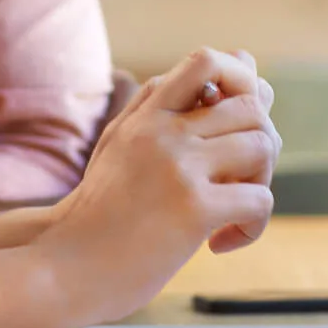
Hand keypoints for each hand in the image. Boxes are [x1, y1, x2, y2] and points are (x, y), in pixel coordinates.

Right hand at [42, 49, 279, 320]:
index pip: (206, 60)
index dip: (240, 82)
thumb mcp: (122, 146)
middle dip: (261, 141)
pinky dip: (253, 226)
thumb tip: (236, 64)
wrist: (64, 267)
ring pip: (263, 145)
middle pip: (250, 105)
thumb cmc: (100, 212)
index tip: (233, 128)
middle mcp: (162, 131)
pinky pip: (259, 199)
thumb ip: (169, 109)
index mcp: (146, 115)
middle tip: (239, 180)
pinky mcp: (193, 207)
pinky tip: (219, 243)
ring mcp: (178, 166)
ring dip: (260, 182)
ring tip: (232, 211)